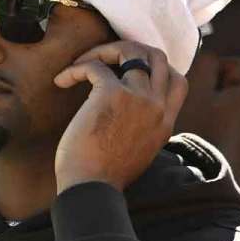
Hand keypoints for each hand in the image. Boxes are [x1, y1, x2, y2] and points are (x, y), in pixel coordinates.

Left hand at [52, 41, 187, 192]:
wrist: (91, 190)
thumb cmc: (103, 177)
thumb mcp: (138, 152)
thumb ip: (141, 128)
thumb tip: (125, 113)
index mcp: (165, 122)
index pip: (178, 81)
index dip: (155, 68)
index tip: (128, 71)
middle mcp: (157, 106)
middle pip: (157, 56)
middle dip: (129, 51)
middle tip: (103, 60)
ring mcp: (138, 98)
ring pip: (130, 50)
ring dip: (103, 52)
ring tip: (82, 64)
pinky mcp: (112, 94)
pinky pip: (95, 66)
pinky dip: (76, 68)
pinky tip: (62, 81)